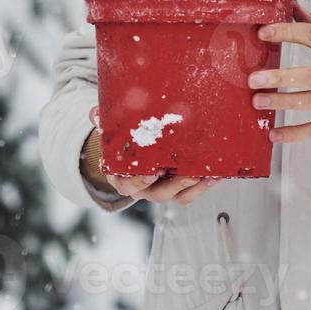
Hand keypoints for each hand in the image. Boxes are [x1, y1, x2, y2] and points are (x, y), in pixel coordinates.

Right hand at [88, 105, 221, 204]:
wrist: (133, 153)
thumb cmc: (123, 144)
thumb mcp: (111, 133)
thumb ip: (102, 122)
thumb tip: (94, 113)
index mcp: (123, 177)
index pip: (128, 184)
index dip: (140, 180)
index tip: (152, 172)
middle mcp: (143, 188)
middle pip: (158, 193)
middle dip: (176, 184)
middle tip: (190, 173)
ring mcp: (162, 190)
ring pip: (178, 196)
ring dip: (196, 186)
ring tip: (210, 173)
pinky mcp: (178, 189)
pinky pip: (191, 193)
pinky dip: (204, 185)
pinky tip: (216, 173)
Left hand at [248, 2, 310, 143]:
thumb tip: (294, 8)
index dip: (286, 33)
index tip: (264, 32)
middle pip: (308, 76)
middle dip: (279, 78)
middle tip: (254, 79)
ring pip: (308, 102)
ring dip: (280, 103)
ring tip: (257, 101)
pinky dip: (295, 135)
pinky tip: (274, 134)